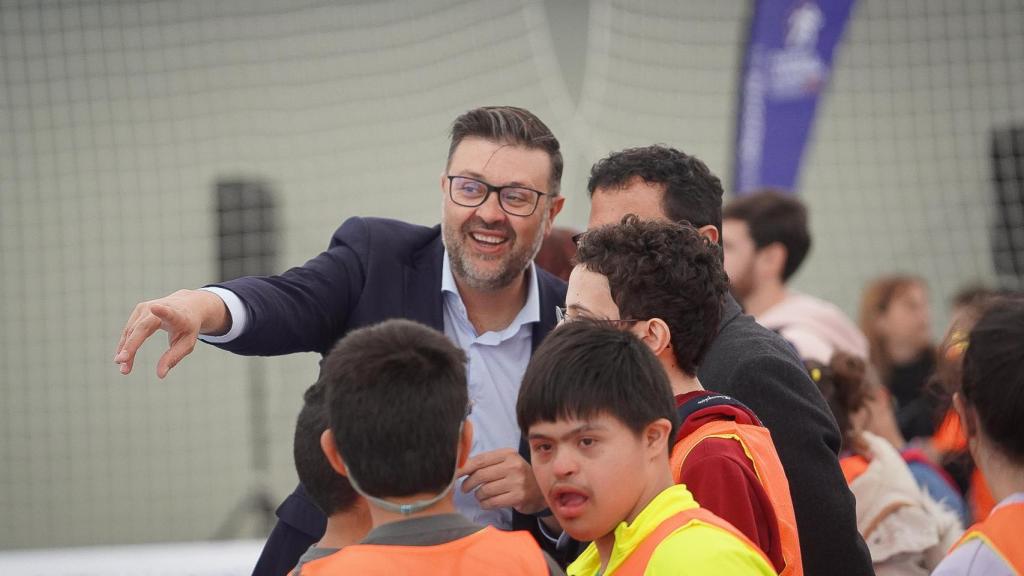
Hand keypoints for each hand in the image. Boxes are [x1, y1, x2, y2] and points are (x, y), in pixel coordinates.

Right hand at [113, 289, 227, 377]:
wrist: (188, 306)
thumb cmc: (188, 327)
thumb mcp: (187, 344)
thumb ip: (174, 357)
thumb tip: (160, 375)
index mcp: (177, 315)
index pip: (169, 312)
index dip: (162, 311)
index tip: (155, 307)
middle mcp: (159, 307)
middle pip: (142, 327)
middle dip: (131, 344)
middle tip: (121, 361)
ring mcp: (146, 308)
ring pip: (132, 331)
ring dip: (126, 350)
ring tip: (124, 369)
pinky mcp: (139, 310)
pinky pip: (129, 330)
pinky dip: (125, 345)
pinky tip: (122, 359)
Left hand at [457, 448, 546, 514]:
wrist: (540, 491)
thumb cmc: (516, 476)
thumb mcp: (506, 463)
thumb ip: (486, 463)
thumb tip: (460, 467)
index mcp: (508, 454)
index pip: (480, 460)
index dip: (464, 468)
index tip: (454, 474)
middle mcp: (514, 466)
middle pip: (480, 475)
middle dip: (468, 484)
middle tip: (464, 488)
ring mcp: (517, 482)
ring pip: (485, 490)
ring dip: (478, 495)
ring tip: (480, 495)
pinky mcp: (518, 497)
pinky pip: (492, 502)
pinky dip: (485, 504)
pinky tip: (486, 502)